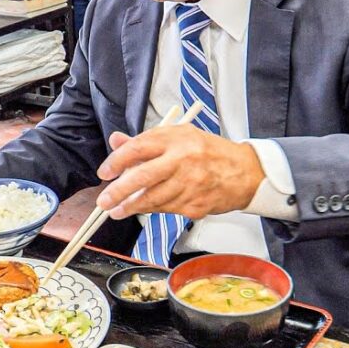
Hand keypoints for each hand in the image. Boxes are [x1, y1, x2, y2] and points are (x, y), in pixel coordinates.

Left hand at [95, 125, 265, 219]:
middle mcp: (183, 160)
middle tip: (104, 201)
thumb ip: (146, 141)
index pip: (138, 148)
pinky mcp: (195, 205)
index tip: (105, 172)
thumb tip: (117, 141)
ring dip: (132, 207)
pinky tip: (147, 208)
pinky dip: (154, 209)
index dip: (116, 161)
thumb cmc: (209, 152)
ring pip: (153, 199)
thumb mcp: (179, 136)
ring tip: (118, 210)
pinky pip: (167, 210)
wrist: (244, 172)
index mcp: (176, 139)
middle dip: (118, 191)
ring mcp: (191, 184)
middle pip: (143, 177)